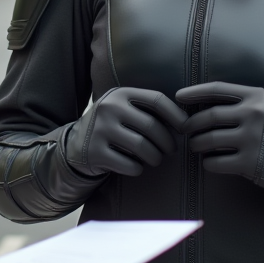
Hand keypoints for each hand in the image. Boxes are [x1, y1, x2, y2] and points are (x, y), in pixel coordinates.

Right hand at [63, 87, 187, 176]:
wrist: (76, 144)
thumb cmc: (112, 126)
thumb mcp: (124, 108)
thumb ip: (147, 109)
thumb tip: (186, 121)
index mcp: (120, 93)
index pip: (156, 99)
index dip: (176, 115)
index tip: (186, 128)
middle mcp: (109, 108)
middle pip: (152, 126)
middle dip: (167, 142)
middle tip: (171, 150)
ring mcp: (99, 130)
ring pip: (142, 147)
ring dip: (155, 157)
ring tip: (156, 159)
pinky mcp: (95, 152)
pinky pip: (129, 165)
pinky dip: (138, 169)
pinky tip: (137, 167)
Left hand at [176, 81, 263, 192]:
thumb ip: (243, 99)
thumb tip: (204, 101)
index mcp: (256, 96)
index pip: (217, 89)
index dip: (194, 92)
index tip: (178, 97)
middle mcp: (253, 115)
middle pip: (208, 116)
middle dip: (191, 124)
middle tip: (185, 129)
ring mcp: (251, 139)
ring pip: (208, 139)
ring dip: (196, 144)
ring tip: (196, 146)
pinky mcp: (249, 162)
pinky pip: (215, 162)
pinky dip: (207, 163)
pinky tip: (209, 161)